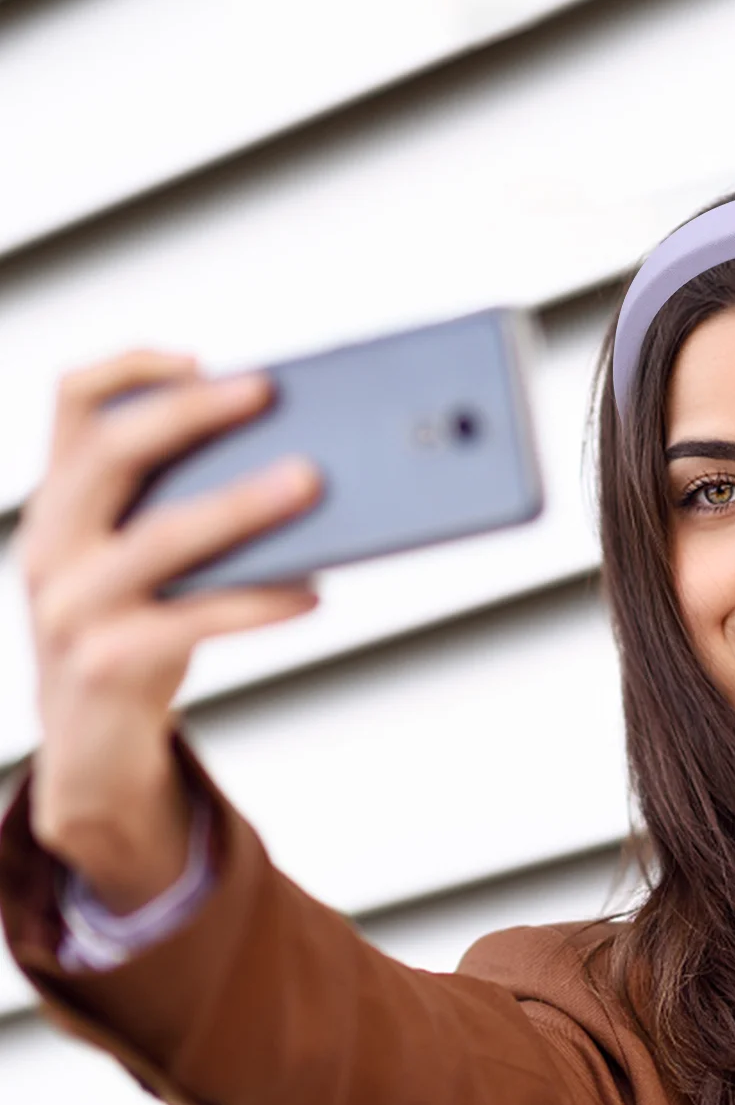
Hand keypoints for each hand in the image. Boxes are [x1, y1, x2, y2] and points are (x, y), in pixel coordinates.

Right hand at [18, 349, 321, 911]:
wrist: (91, 747)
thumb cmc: (140, 633)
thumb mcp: (146, 563)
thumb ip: (188, 509)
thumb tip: (305, 464)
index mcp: (61, 504)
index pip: (72, 404)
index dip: (130, 367)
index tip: (199, 357)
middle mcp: (50, 545)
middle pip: (111, 451)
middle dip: (191, 412)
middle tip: (267, 392)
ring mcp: (70, 607)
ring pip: (161, 536)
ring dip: (241, 503)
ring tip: (311, 482)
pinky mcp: (106, 663)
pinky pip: (194, 619)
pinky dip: (260, 602)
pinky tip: (314, 592)